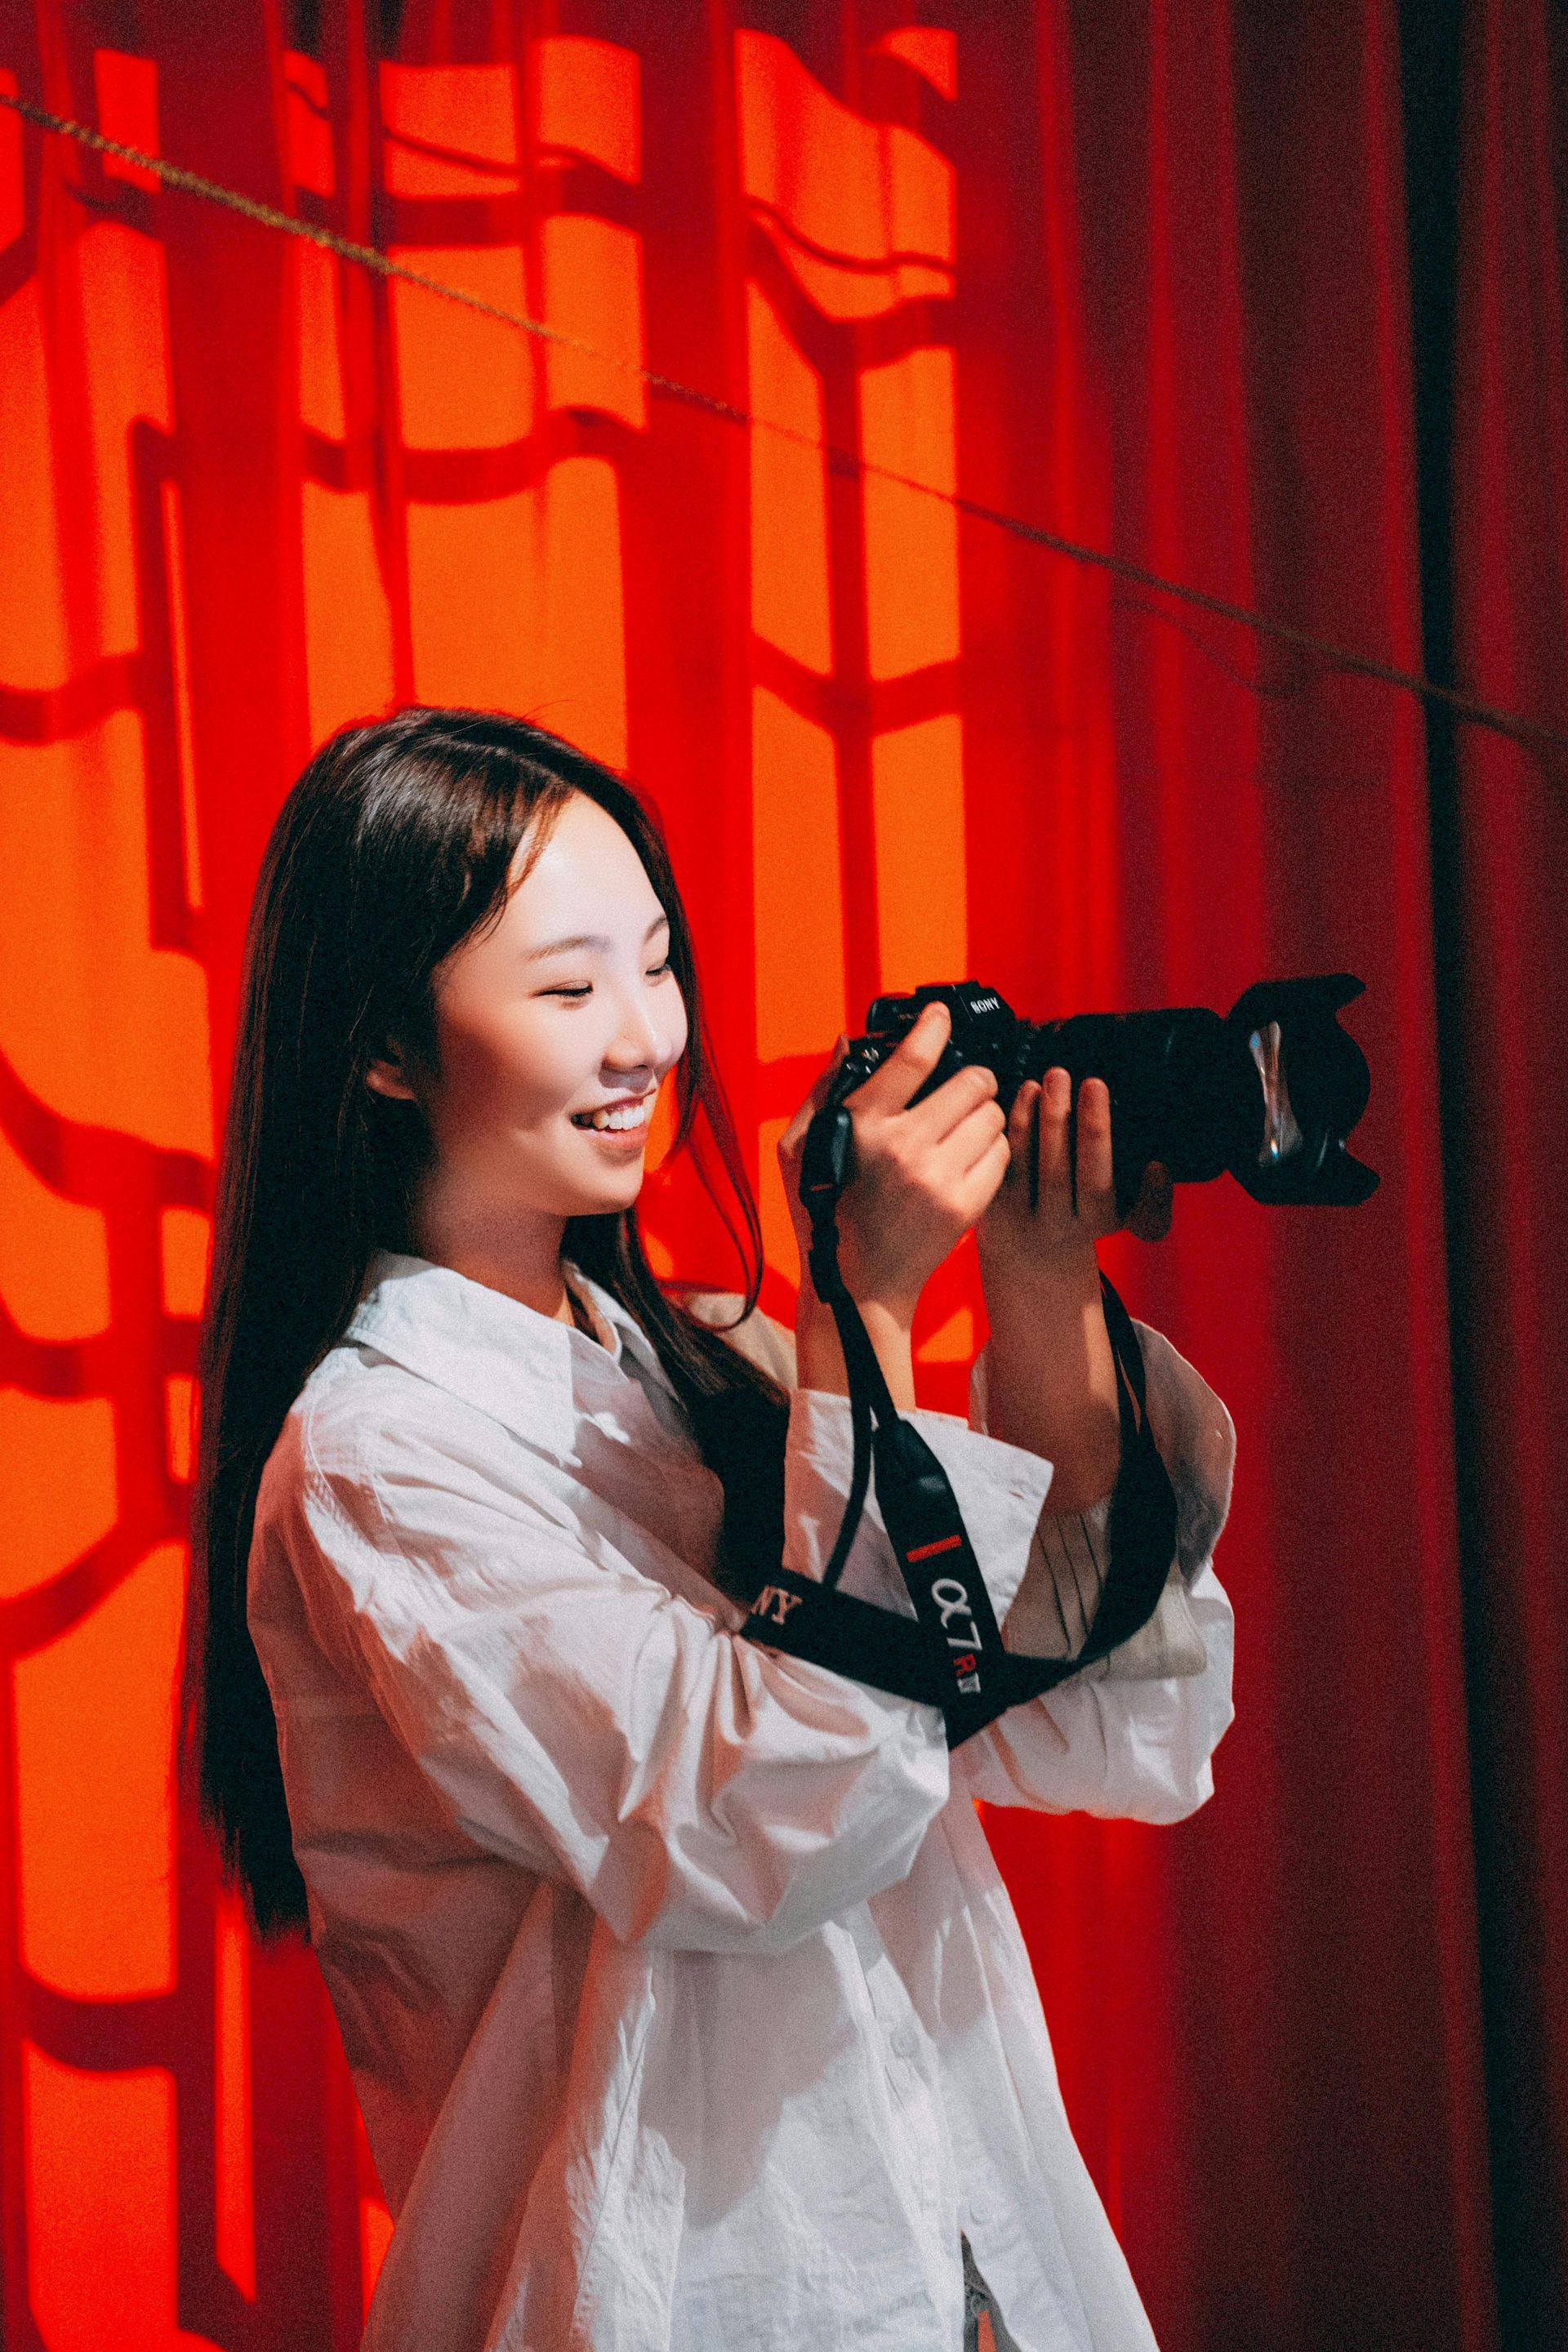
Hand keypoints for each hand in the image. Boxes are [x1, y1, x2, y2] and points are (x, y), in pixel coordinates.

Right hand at [777, 1003, 1011, 1322]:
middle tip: (963, 1087)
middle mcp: (905, 1148)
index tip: (940, 1015)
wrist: (856, 1287)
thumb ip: (822, 1091)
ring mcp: (939, 1179)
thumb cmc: (822, 1214)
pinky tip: (967, 1159)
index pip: (912, 1058)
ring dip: (983, 1114)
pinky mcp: (966, 1207)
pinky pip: (1002, 1154)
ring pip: (993, 1115)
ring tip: (962, 1129)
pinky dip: (991, 1149)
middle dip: (972, 1077)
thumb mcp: (799, 1150)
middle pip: (972, 1082)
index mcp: (862, 1126)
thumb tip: (848, 1042)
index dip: (933, 1025)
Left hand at [977, 1067, 1172, 1283]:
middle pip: (1058, 1172)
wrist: (1034, 1255)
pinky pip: (1003, 1160)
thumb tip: (1158, 1168)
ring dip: (1038, 1117)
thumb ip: (1153, 1200)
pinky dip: (1014, 1124)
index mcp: (1095, 1222)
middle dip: (1068, 1121)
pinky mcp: (992, 1200)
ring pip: (1027, 1164)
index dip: (1099, 1140)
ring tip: (1053, 1079)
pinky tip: (1027, 1093)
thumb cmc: (1087, 1219)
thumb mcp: (1128, 1219)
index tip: (1114, 1110)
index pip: (1099, 1184)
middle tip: (1078, 1079)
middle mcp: (1056, 1222)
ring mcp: (1020, 1212)